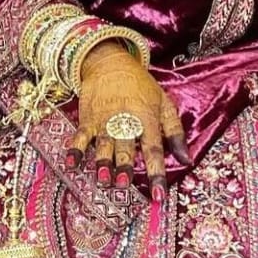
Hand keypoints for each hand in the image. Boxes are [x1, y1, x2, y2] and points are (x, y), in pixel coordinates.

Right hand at [65, 41, 190, 200]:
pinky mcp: (88, 118)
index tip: (159, 194)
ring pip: (103, 144)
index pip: (154, 149)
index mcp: (147, 119)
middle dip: (124, 166)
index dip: (156, 172)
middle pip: (125, 147)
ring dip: (102, 162)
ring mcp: (104, 120)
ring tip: (103, 179)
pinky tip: (71, 163)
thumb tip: (186, 159)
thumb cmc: (141, 87)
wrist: (111, 63)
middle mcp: (125, 121)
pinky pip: (80, 136)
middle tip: (123, 185)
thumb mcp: (164, 104)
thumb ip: (175, 132)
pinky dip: (74, 149)